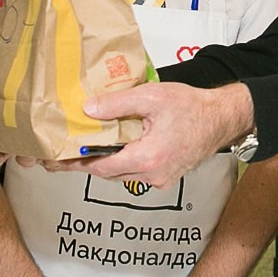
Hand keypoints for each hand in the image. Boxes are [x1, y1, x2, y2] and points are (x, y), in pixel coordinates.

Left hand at [45, 82, 253, 188]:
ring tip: (80, 152)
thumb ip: (117, 104)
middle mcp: (152, 175)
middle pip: (108, 173)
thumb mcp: (151, 96)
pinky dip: (120, 162)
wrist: (222, 119)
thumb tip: (88, 110)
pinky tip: (111, 149)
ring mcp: (160, 179)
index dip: (76, 164)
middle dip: (85, 164)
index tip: (55, 162)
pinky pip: (135, 173)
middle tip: (59, 157)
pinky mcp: (166, 176)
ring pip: (121, 174)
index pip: (100, 167)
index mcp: (147, 158)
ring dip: (103, 163)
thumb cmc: (191, 106)